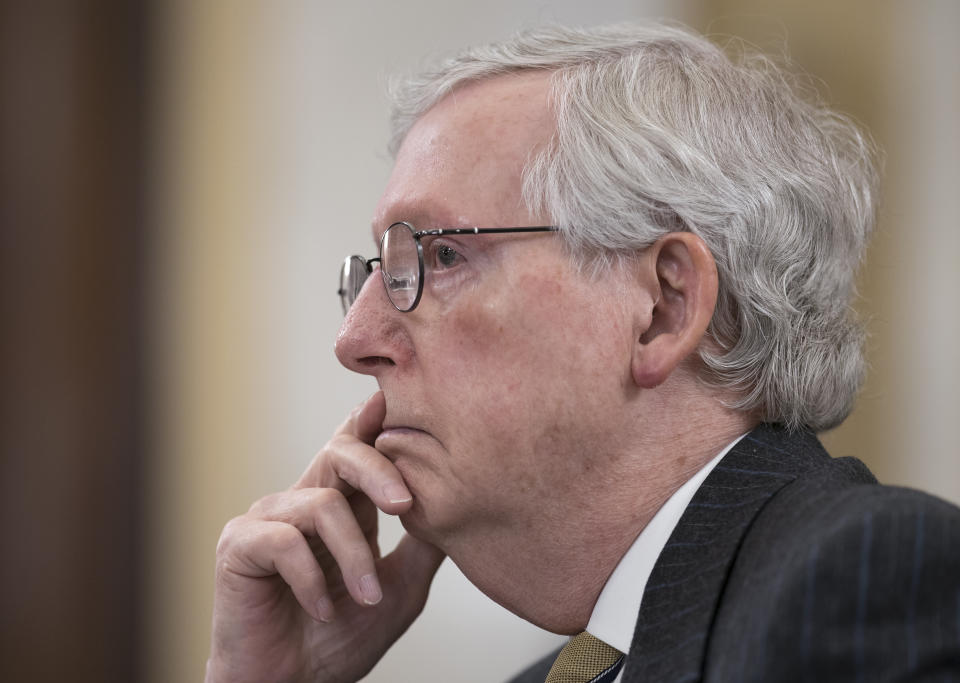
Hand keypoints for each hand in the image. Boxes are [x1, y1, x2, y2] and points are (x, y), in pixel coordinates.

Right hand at [206, 391, 445, 682]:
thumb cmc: (339, 639)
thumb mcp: (399, 589)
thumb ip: (422, 546)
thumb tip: (457, 503)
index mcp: (339, 504)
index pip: (358, 446)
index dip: (375, 419)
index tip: (399, 400)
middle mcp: (303, 501)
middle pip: (342, 452)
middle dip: (379, 470)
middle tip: (406, 505)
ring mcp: (268, 519)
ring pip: (324, 506)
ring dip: (354, 557)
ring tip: (368, 598)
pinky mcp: (239, 545)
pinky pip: (284, 542)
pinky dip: (311, 579)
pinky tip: (321, 609)